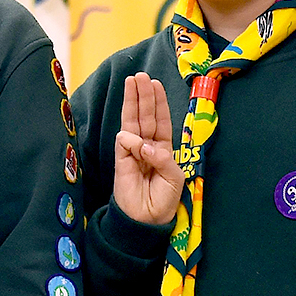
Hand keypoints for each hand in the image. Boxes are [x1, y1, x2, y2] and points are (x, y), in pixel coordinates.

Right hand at [114, 73, 185, 225]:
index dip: (159, 103)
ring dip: (133, 102)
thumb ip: (163, 158)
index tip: (156, 84)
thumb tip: (144, 143)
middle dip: (144, 95)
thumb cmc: (164, 199)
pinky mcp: (121, 161)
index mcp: (163, 148)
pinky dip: (130, 139)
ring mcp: (133, 152)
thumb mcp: (174, 177)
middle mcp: (148, 146)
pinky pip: (124, 144)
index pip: (161, 120)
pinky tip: (132, 136)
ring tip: (132, 82)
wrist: (147, 220)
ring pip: (133, 122)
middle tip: (141, 76)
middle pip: (146, 116)